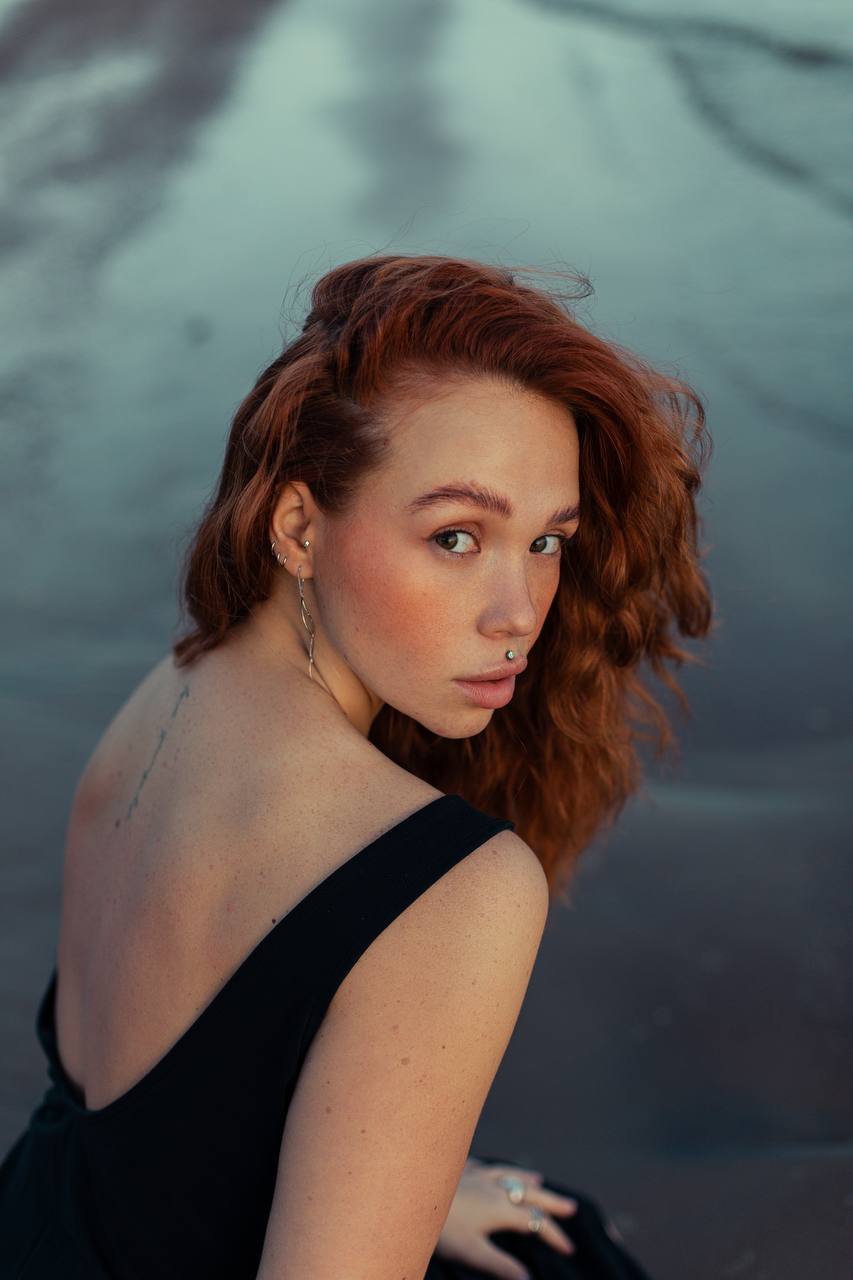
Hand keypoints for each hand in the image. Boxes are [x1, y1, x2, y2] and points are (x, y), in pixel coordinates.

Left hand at [436, 1157, 577, 1279]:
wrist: (407, 1194)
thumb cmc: (440, 1229)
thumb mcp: (472, 1253)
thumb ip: (501, 1267)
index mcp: (499, 1207)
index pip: (534, 1221)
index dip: (553, 1235)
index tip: (568, 1249)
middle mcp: (491, 1186)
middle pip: (528, 1192)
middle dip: (550, 1201)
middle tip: (570, 1207)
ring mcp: (473, 1174)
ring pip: (506, 1174)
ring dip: (525, 1178)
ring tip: (538, 1179)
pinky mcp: (456, 1169)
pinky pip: (481, 1165)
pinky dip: (492, 1169)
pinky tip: (489, 1169)